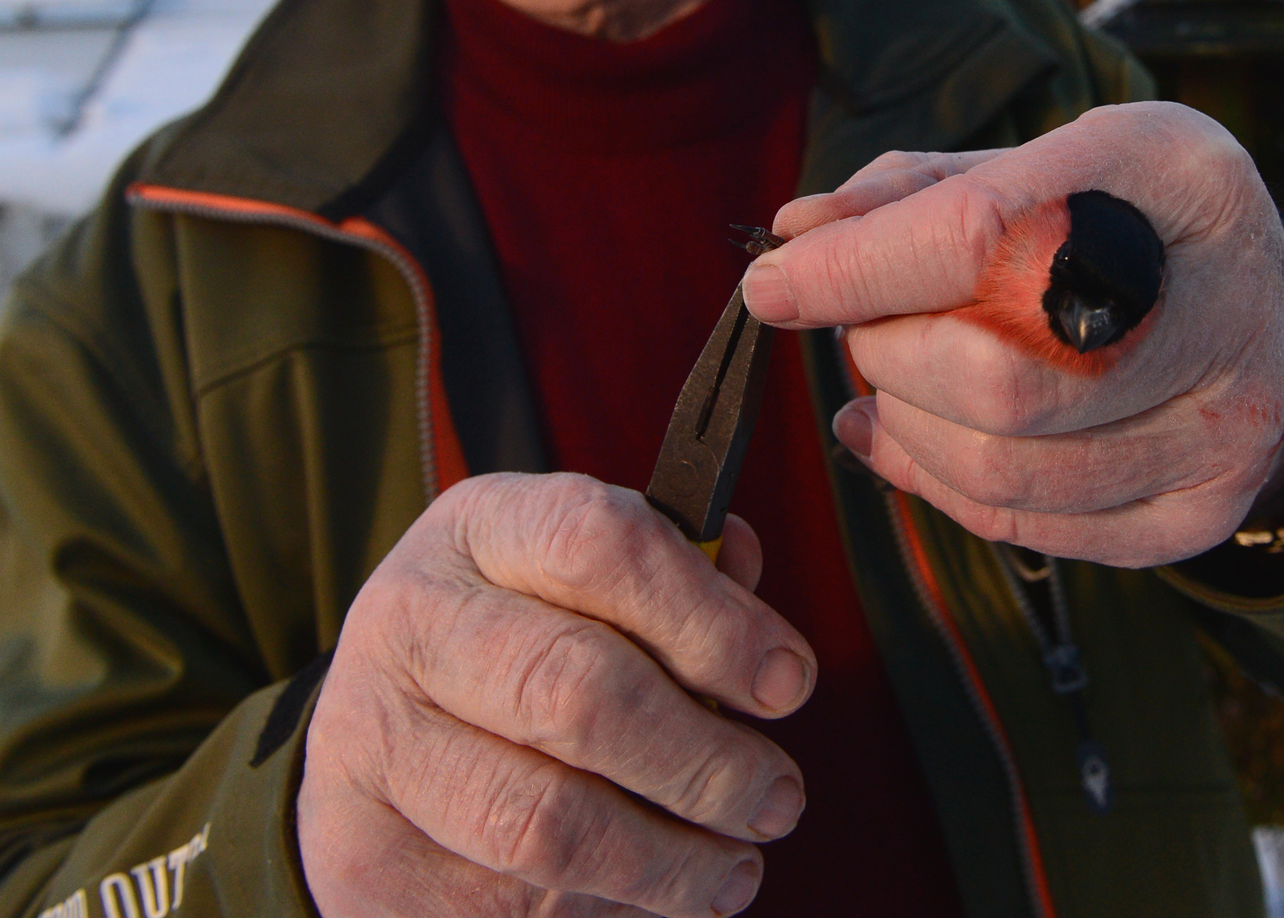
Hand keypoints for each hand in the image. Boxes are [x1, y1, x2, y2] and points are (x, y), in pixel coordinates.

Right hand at [298, 473, 816, 917]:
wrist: (380, 730)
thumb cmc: (526, 635)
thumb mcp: (585, 575)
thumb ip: (677, 572)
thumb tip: (744, 567)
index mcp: (478, 530)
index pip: (599, 545)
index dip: (709, 620)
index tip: (789, 683)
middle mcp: (410, 624)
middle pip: (577, 693)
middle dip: (704, 761)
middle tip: (778, 798)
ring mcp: (374, 745)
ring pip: (544, 824)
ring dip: (667, 860)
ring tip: (735, 867)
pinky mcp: (367, 860)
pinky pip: (507, 906)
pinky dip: (605, 910)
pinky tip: (654, 894)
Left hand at [741, 102, 1283, 568]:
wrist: (1265, 314)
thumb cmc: (1128, 219)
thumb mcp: (1048, 159)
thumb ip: (919, 191)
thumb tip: (797, 233)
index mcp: (1179, 177)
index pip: (987, 235)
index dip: (858, 270)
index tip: (773, 283)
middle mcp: (1223, 305)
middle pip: (995, 375)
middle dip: (888, 356)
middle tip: (868, 328)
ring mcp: (1226, 424)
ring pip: (1004, 466)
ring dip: (904, 427)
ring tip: (888, 382)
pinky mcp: (1202, 509)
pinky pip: (1032, 525)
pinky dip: (942, 486)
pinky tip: (912, 439)